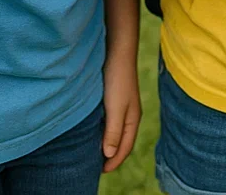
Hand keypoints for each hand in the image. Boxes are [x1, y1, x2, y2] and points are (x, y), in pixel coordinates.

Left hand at [101, 46, 141, 172]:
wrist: (118, 52)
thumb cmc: (118, 79)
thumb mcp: (115, 108)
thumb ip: (113, 132)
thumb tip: (109, 155)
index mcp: (133, 119)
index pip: (126, 148)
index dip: (114, 162)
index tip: (100, 172)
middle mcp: (129, 115)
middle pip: (122, 143)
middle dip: (112, 157)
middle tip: (95, 168)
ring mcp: (123, 107)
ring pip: (115, 133)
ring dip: (107, 145)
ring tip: (93, 154)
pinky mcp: (114, 100)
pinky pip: (110, 123)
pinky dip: (103, 133)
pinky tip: (92, 132)